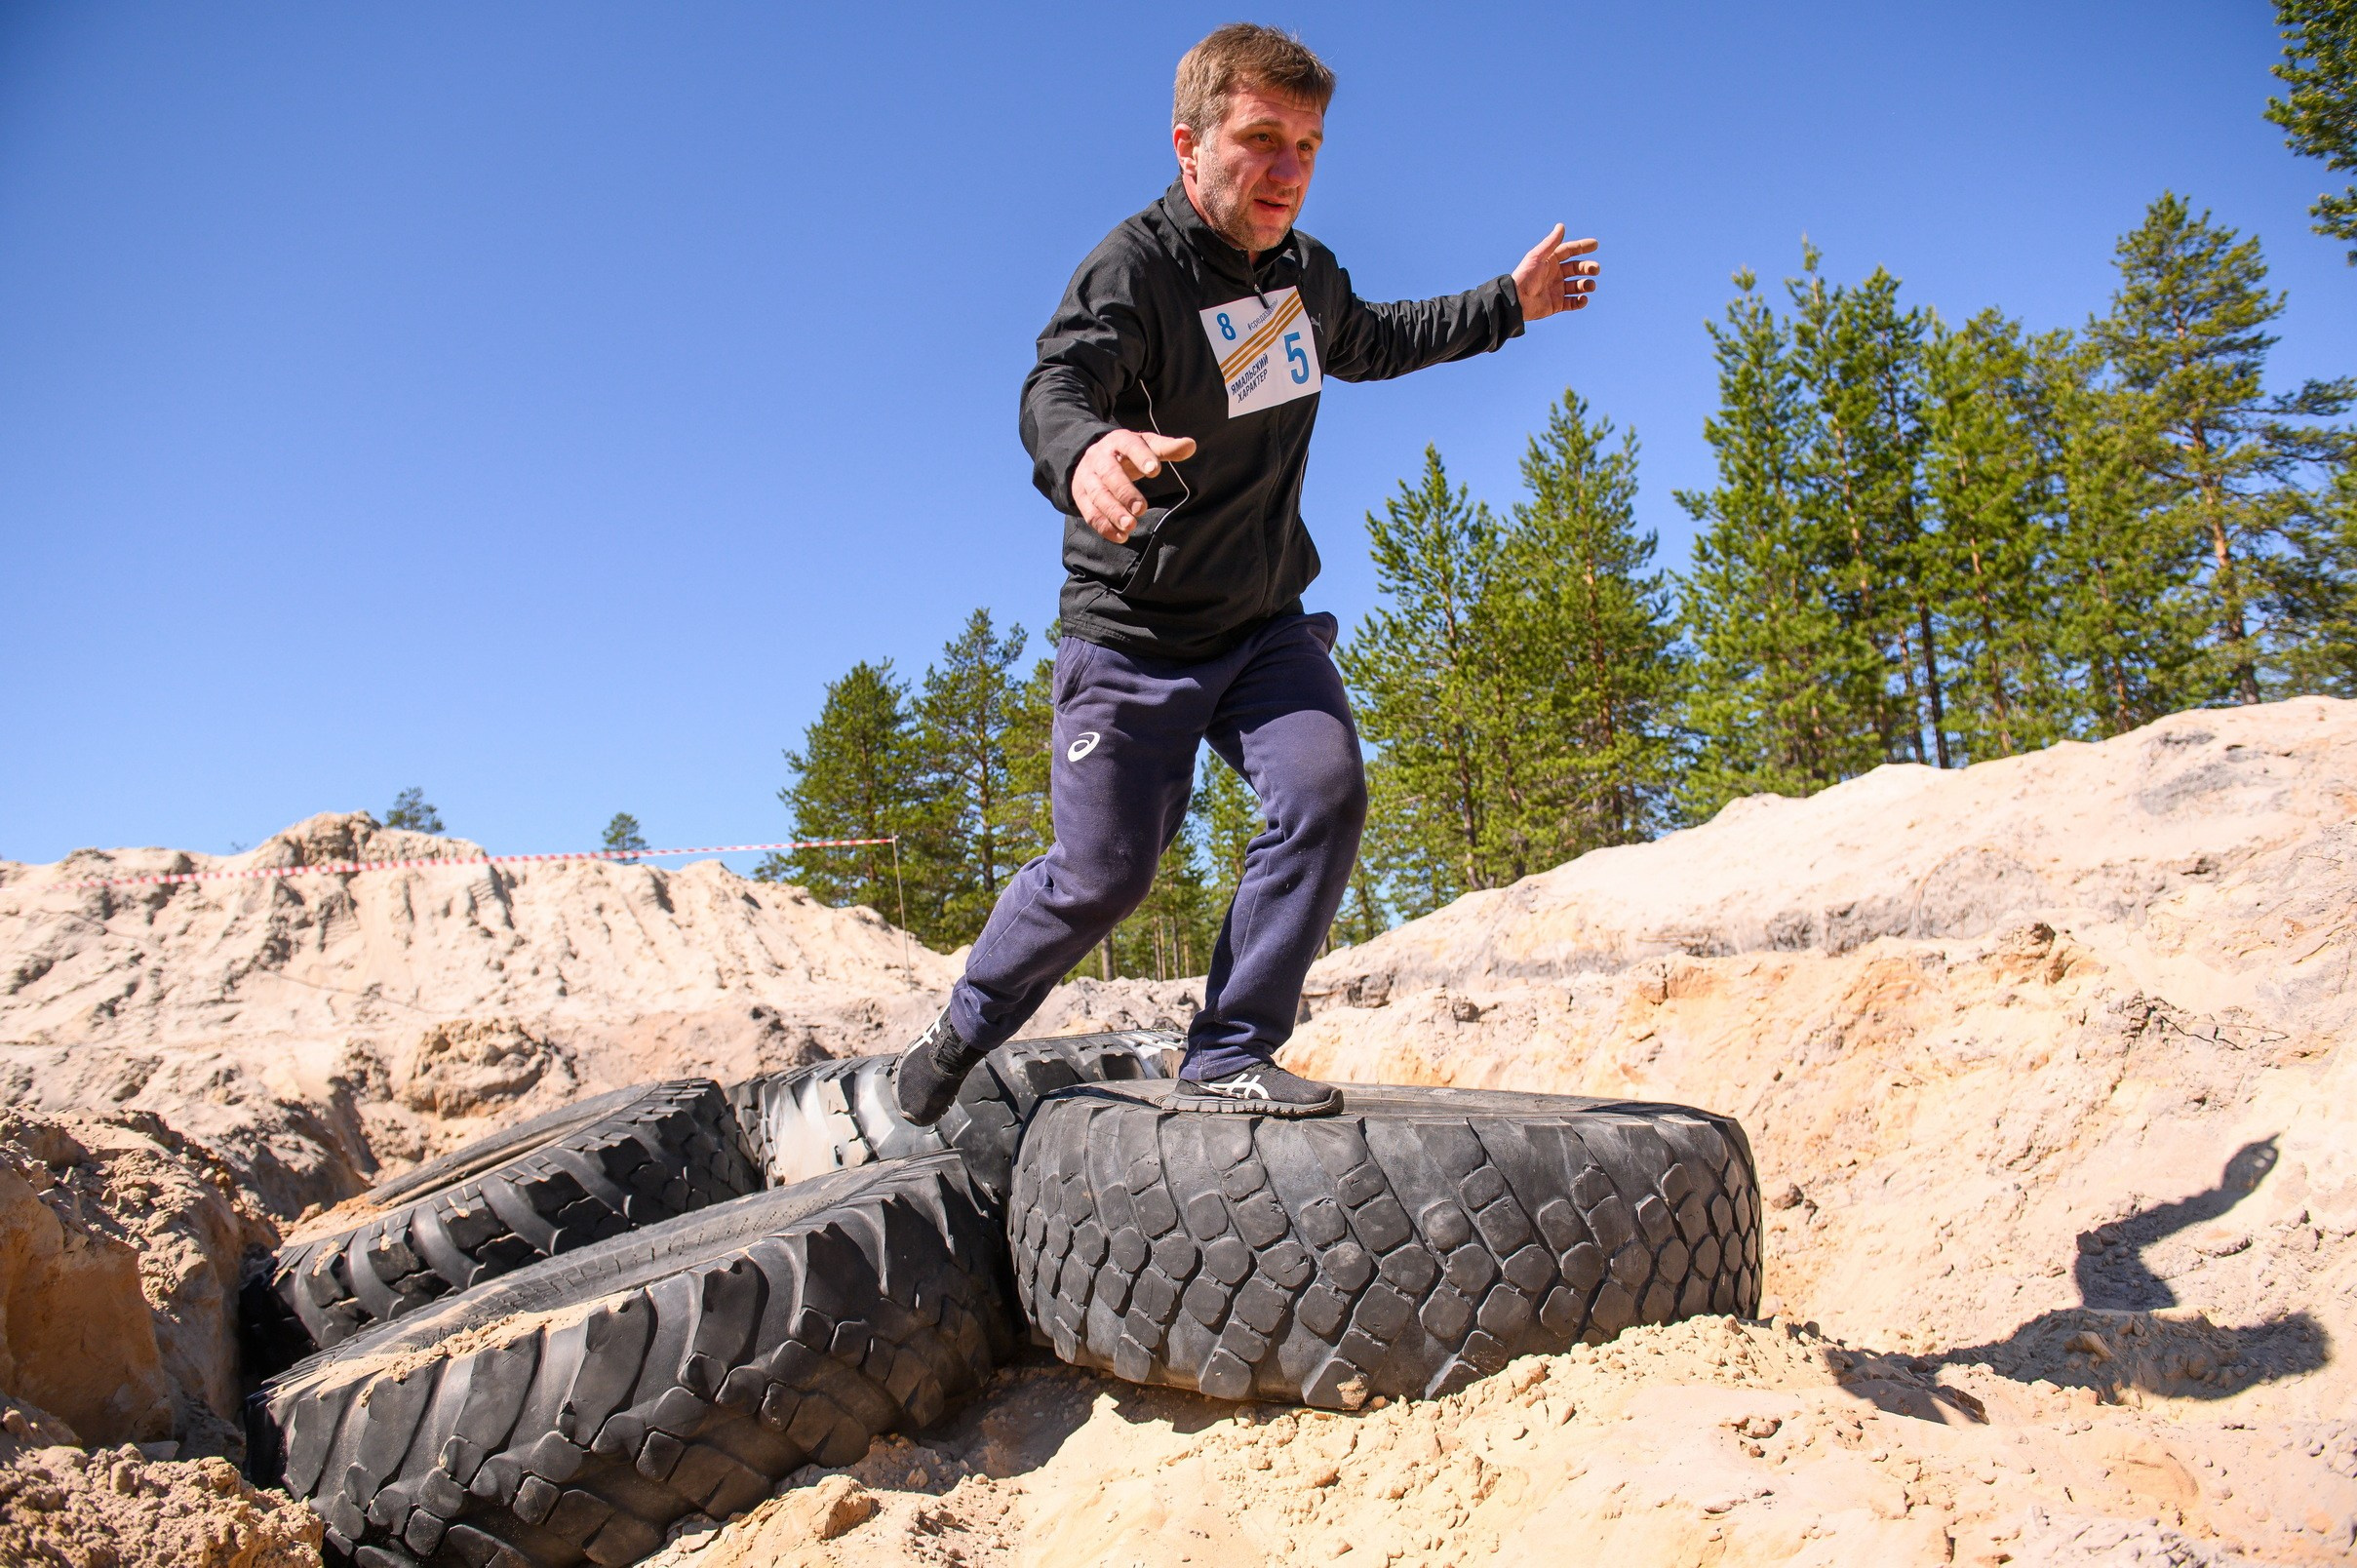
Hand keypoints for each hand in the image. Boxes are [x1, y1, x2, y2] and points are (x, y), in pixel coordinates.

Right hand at [1073, 429, 1197, 541]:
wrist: (1091, 457)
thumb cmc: (1127, 453)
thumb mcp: (1145, 445)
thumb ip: (1167, 448)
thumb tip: (1191, 445)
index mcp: (1118, 441)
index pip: (1129, 445)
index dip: (1141, 457)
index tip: (1155, 471)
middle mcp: (1099, 457)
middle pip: (1110, 474)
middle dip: (1125, 492)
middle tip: (1141, 509)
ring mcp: (1087, 477)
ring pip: (1097, 495)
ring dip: (1113, 512)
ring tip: (1131, 526)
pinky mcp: (1080, 495)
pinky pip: (1089, 512)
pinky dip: (1104, 526)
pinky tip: (1121, 536)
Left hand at [1513, 225, 1599, 321]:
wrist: (1516, 301)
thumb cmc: (1525, 276)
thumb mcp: (1537, 257)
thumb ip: (1551, 243)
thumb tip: (1561, 226)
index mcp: (1551, 261)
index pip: (1569, 251)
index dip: (1582, 247)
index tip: (1595, 244)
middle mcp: (1555, 274)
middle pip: (1577, 268)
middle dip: (1587, 267)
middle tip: (1595, 269)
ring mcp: (1557, 289)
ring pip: (1577, 285)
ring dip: (1586, 284)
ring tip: (1590, 286)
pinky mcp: (1557, 304)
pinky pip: (1573, 303)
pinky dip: (1580, 301)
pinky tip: (1583, 298)